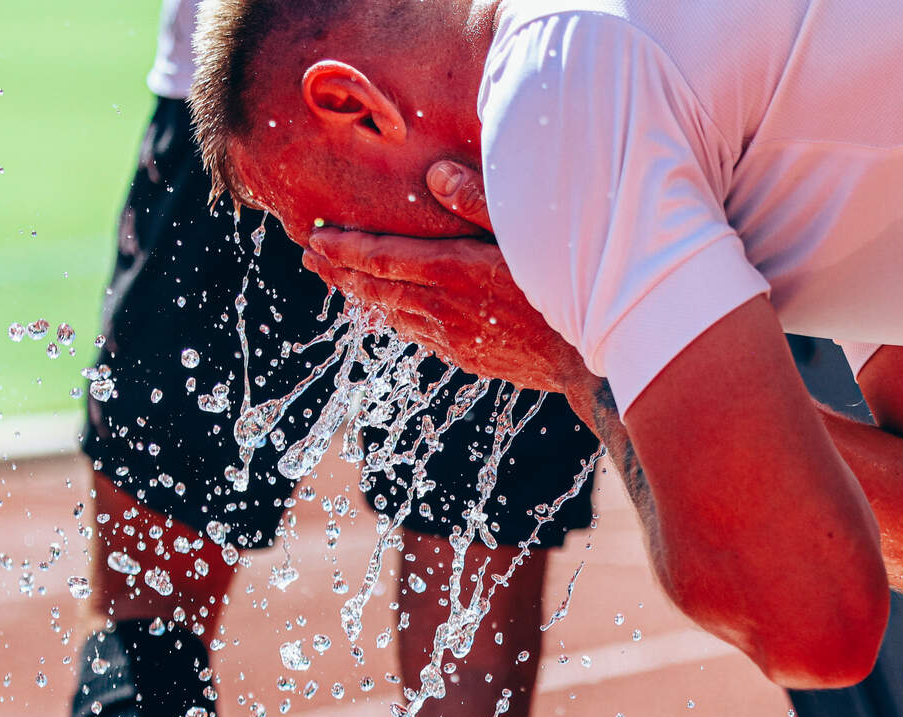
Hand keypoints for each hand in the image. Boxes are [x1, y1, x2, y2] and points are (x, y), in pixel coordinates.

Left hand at [302, 161, 589, 392]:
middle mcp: (443, 307)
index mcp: (452, 271)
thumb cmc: (567, 283)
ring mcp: (453, 337)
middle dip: (339, 271)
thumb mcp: (527, 231)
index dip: (343, 249)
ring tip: (339, 280)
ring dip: (362, 295)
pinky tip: (390, 312)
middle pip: (376, 287)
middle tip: (310, 258)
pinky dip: (394, 317)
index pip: (381, 257)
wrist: (592, 356)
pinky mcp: (468, 357)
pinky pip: (418, 333)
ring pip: (393, 313)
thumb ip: (478, 200)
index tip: (315, 239)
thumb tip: (434, 173)